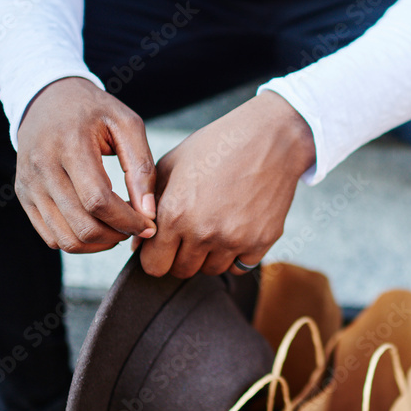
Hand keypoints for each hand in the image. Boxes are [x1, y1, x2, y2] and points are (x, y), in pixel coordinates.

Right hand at [15, 77, 157, 253]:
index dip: (127, 221)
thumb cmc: (95, 111)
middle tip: (136, 227)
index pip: (98, 201)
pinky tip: (99, 226)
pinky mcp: (24, 195)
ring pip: (65, 238)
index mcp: (69, 145)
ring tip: (119, 229)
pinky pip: (51, 236)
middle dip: (117, 235)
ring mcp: (29, 184)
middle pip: (82, 225)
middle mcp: (42, 167)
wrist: (48, 98)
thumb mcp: (127, 125)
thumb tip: (147, 212)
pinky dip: (79, 241)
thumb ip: (142, 167)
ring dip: (99, 244)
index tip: (149, 224)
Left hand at [138, 91, 315, 277]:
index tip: (162, 247)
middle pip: (182, 271)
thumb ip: (148, 205)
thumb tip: (140, 243)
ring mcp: (235, 240)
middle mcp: (204, 232)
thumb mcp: (171, 166)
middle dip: (180, 256)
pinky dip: (236, 255)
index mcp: (176, 213)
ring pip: (211, 270)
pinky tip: (236, 230)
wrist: (269, 139)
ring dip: (209, 255)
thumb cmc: (217, 147)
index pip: (153, 265)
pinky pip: (240, 267)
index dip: (154, 257)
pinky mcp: (261, 242)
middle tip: (189, 234)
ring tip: (214, 226)